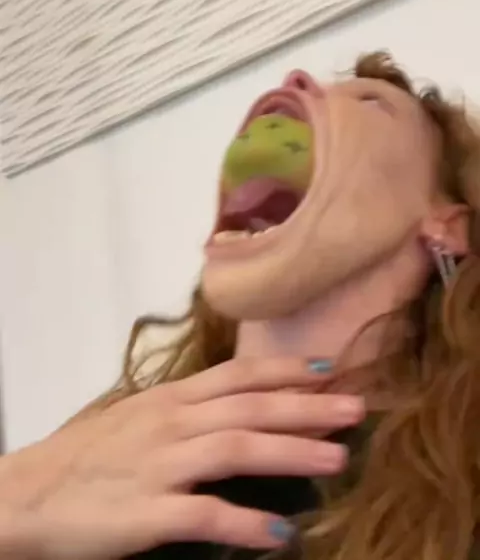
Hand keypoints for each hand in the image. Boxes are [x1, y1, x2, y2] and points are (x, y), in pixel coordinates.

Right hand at [0, 358, 363, 558]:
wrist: (27, 495)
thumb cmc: (85, 456)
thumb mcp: (137, 418)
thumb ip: (185, 411)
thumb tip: (232, 410)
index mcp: (171, 400)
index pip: (239, 377)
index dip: (286, 372)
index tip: (329, 370)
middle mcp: (172, 424)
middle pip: (251, 408)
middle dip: (307, 407)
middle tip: (356, 409)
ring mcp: (160, 465)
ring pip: (237, 449)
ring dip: (292, 452)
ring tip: (338, 458)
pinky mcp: (146, 513)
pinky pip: (204, 516)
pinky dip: (244, 523)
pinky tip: (280, 534)